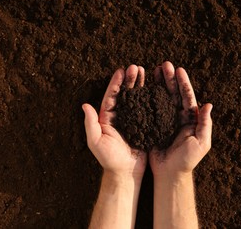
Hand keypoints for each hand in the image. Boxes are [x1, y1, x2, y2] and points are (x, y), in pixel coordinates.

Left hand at [82, 65, 147, 179]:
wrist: (126, 173)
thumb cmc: (109, 159)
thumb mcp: (96, 142)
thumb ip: (91, 124)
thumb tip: (85, 105)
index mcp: (108, 118)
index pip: (112, 96)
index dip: (116, 83)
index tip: (121, 70)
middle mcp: (120, 116)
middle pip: (125, 93)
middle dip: (130, 79)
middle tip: (136, 67)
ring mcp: (133, 120)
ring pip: (137, 98)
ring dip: (140, 85)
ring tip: (146, 72)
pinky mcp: (144, 125)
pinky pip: (147, 108)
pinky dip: (151, 97)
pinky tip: (156, 88)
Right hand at [149, 61, 212, 177]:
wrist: (169, 174)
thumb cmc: (187, 160)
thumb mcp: (201, 143)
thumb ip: (205, 124)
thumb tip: (208, 105)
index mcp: (190, 119)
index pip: (187, 97)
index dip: (183, 83)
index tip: (178, 70)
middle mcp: (177, 116)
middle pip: (174, 93)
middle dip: (170, 79)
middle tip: (164, 65)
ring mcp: (165, 120)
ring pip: (162, 97)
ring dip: (159, 84)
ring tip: (153, 70)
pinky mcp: (153, 125)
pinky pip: (150, 108)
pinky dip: (148, 96)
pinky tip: (143, 86)